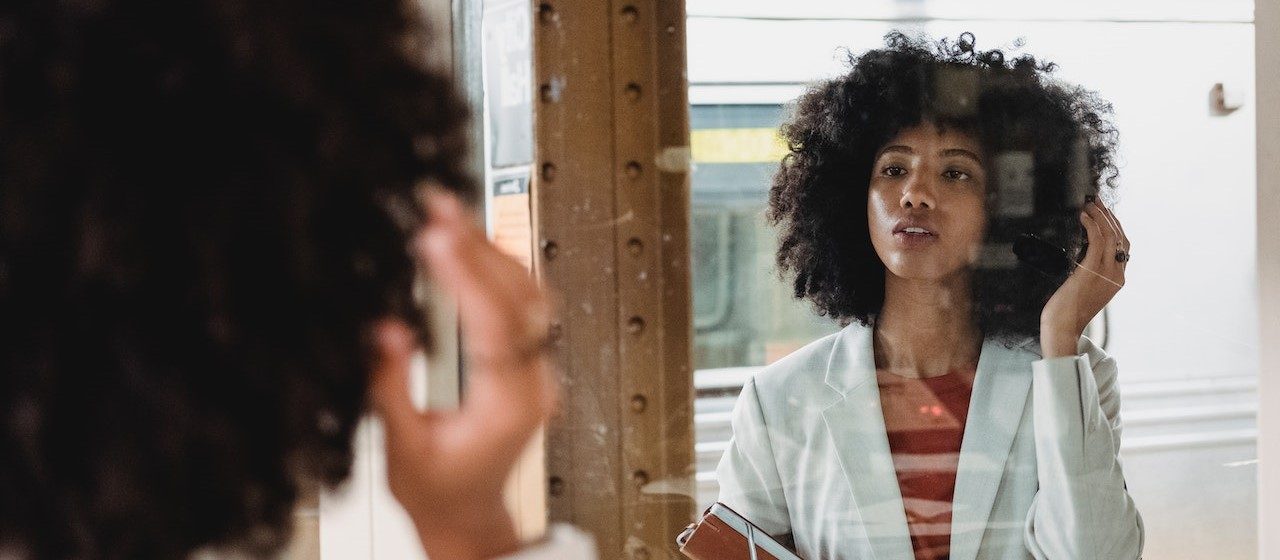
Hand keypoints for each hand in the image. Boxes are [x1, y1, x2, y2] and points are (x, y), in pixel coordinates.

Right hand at [369, 191, 558, 559]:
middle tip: (440, 206)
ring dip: (493, 250)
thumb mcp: (402, 450)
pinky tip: (473, 245)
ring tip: (451, 213)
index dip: (466, 277)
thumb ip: (393, 389)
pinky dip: (500, 269)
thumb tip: (388, 330)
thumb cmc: (438, 492)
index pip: (496, 326)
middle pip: (521, 298)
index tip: (436, 238)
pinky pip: (526, 306)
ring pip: (531, 295)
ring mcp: (539, 371)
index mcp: (509, 406)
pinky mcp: (530, 363)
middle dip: (479, 246)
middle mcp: (535, 383)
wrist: (469, 516)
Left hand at [1040, 199, 1128, 357]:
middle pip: (1120, 237)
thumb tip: (1086, 251)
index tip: (1105, 212)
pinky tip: (1084, 217)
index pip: (1124, 246)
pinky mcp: (1091, 271)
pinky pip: (1097, 242)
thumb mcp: (1086, 288)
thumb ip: (1091, 271)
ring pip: (1111, 236)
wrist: (1062, 326)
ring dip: (1100, 216)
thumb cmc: (1068, 308)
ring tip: (1090, 204)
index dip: (1116, 225)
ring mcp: (1106, 273)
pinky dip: (1092, 225)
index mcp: (1118, 279)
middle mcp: (1117, 275)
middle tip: (1097, 201)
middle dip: (1109, 216)